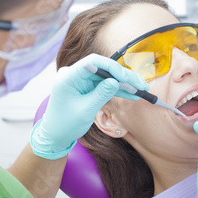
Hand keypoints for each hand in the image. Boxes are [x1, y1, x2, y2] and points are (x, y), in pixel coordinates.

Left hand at [30, 54, 147, 158]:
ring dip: (125, 83)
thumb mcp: (85, 111)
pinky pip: (106, 85)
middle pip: (104, 69)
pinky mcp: (88, 87)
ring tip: (141, 89)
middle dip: (123, 76)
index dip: (111, 67)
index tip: (125, 77)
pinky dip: (119, 90)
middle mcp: (75, 75)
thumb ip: (101, 94)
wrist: (56, 135)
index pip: (93, 62)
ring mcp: (82, 80)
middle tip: (140, 84)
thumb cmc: (65, 124)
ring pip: (108, 77)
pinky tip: (133, 93)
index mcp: (68, 77)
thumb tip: (116, 81)